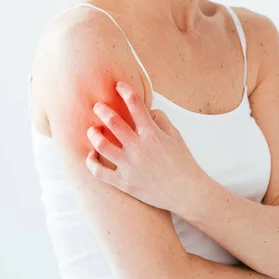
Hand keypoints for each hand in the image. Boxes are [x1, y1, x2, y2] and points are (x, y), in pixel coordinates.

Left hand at [85, 81, 204, 212]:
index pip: (135, 105)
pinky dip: (91, 162)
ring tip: (92, 130)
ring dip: (93, 134)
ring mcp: (130, 166)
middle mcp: (139, 148)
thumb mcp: (175, 136)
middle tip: (98, 106)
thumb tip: (147, 109)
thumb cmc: (183, 163)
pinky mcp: (124, 183)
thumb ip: (161, 119)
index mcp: (152, 134)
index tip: (117, 85)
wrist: (187, 193)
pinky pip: (99, 172)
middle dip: (102, 109)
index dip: (125, 91)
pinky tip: (91, 155)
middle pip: (113, 122)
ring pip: (102, 145)